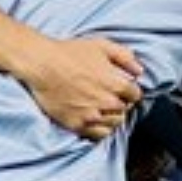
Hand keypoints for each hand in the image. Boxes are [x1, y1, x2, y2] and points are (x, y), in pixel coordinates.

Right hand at [11, 34, 144, 140]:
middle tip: (111, 97)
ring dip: (112, 117)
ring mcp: (90, 116)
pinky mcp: (76, 125)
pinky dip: (101, 129)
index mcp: (116, 84)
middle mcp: (106, 102)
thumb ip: (125, 57)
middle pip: (125, 110)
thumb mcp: (103, 46)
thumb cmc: (71, 53)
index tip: (122, 89)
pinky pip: (98, 135)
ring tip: (103, 108)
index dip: (130, 91)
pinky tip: (95, 119)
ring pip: (114, 124)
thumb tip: (140, 71)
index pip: (135, 95)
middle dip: (121, 103)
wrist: (41, 65)